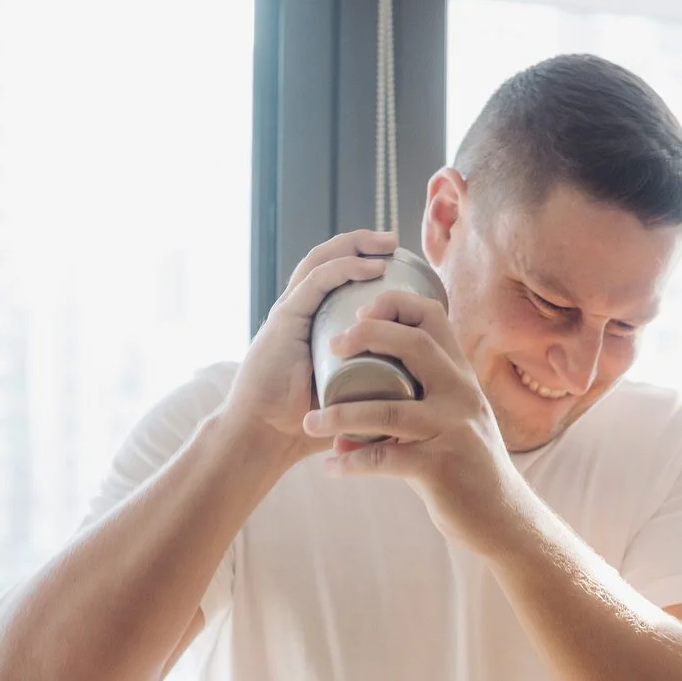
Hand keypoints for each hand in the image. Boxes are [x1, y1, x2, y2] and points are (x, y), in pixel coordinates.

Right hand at [221, 229, 397, 463]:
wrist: (265, 439)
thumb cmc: (307, 424)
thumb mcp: (350, 395)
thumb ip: (373, 387)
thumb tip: (416, 390)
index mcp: (311, 324)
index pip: (334, 280)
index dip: (361, 262)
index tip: (397, 263)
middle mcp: (299, 312)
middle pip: (329, 262)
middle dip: (362, 245)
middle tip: (394, 241)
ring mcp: (290, 314)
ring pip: (322, 263)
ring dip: (356, 247)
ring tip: (388, 244)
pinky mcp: (284, 321)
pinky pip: (315, 284)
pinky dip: (345, 269)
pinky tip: (371, 267)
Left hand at [299, 288, 521, 551]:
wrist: (504, 519)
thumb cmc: (468, 468)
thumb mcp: (455, 421)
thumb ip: (417, 404)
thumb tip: (353, 406)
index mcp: (462, 379)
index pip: (435, 320)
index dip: (397, 305)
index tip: (361, 312)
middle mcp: (462, 397)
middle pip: (415, 346)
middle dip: (368, 336)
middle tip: (332, 347)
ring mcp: (454, 431)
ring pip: (390, 410)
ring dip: (342, 414)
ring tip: (310, 421)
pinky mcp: (441, 468)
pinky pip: (386, 459)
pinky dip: (352, 462)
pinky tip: (331, 466)